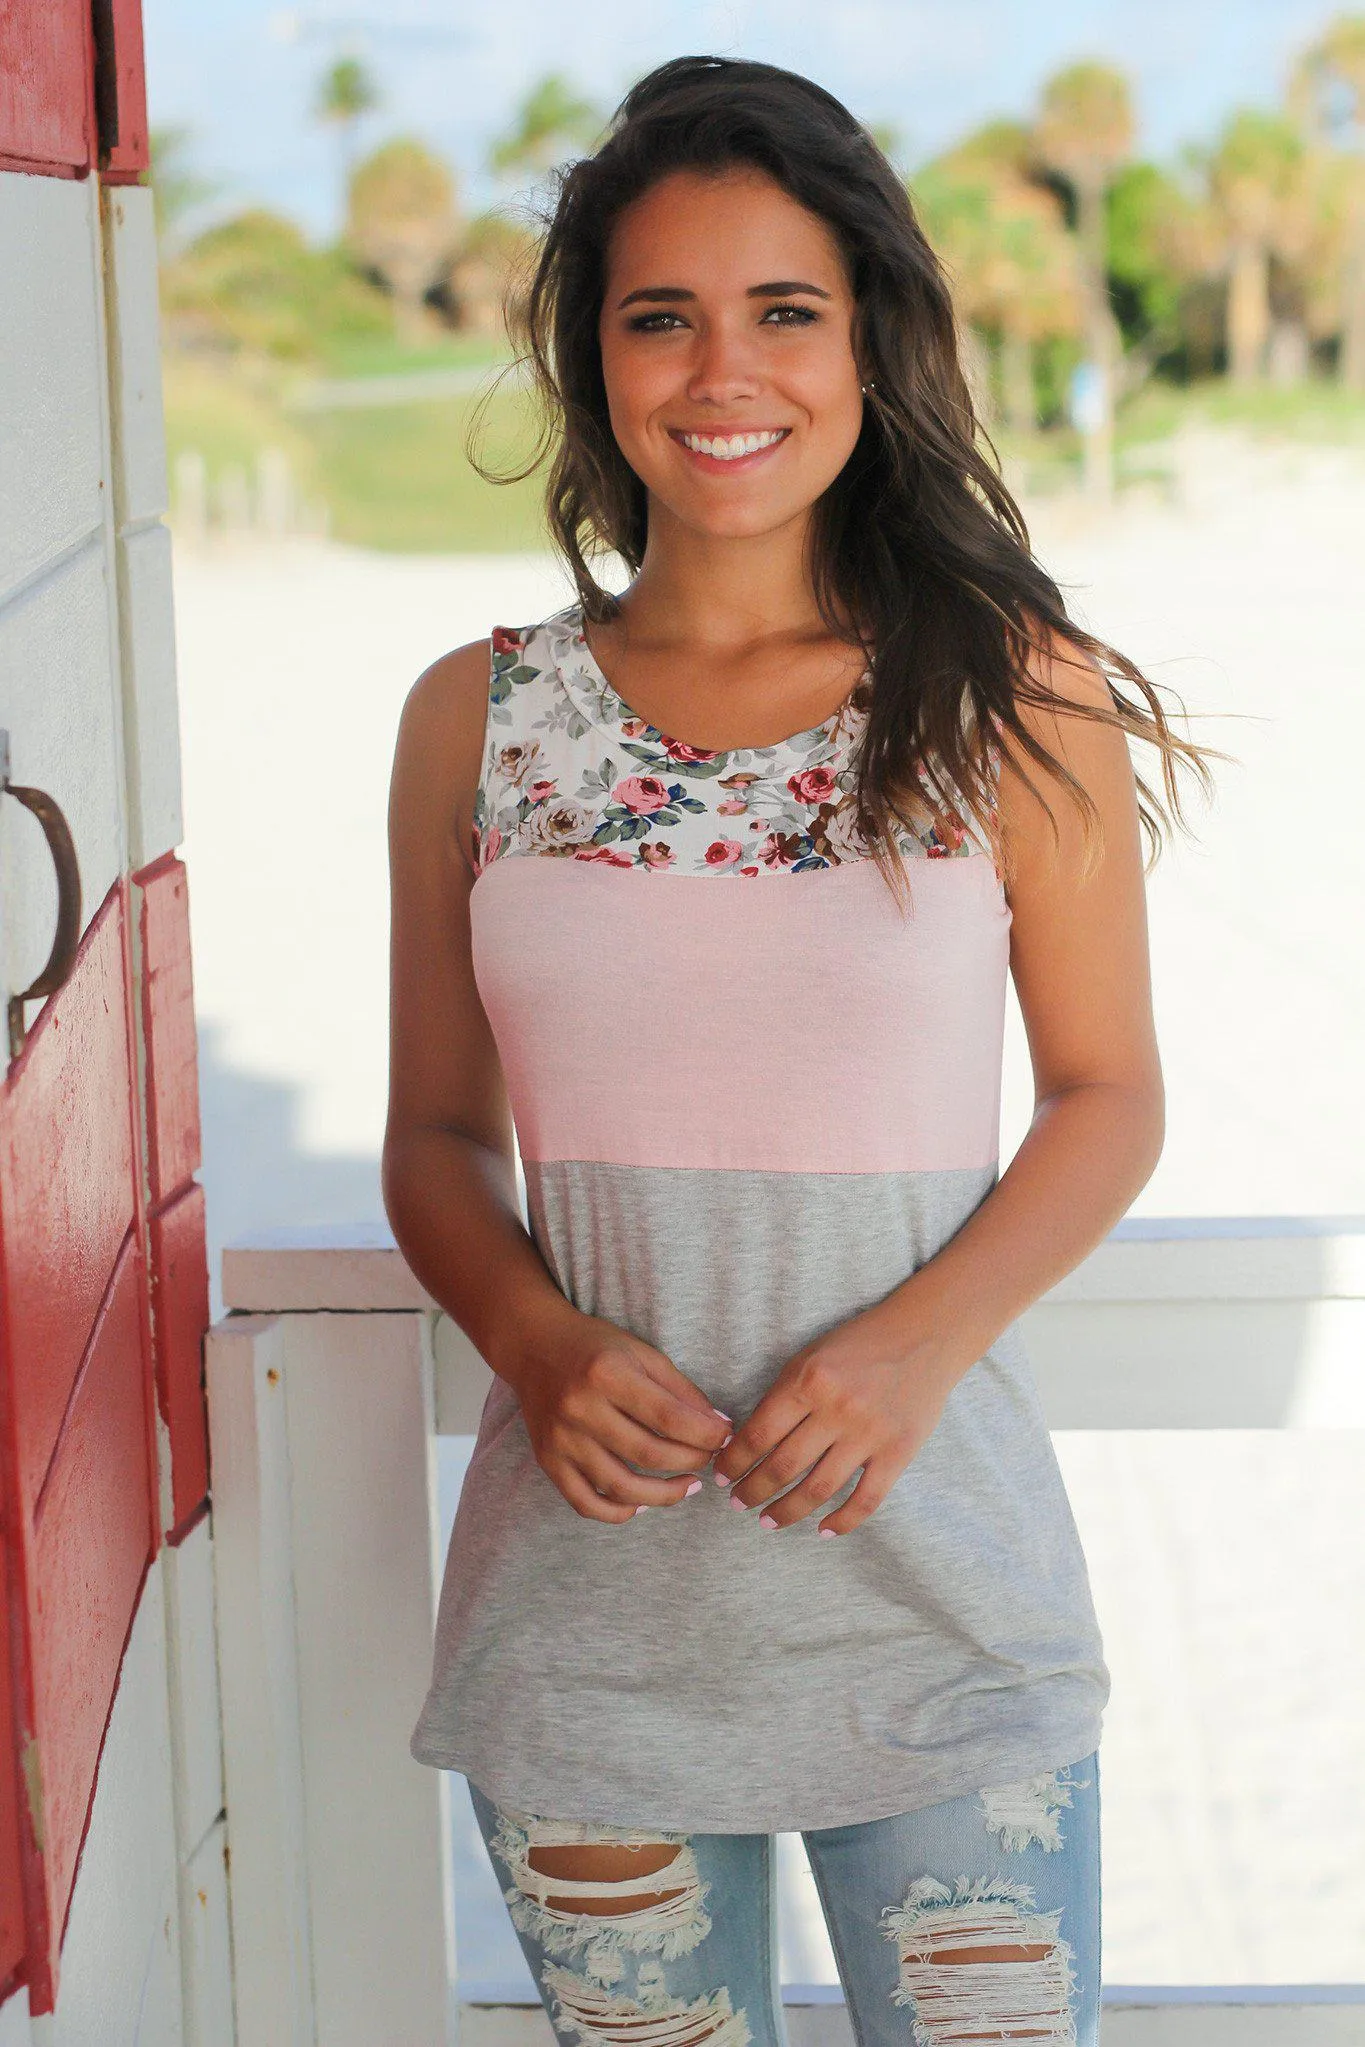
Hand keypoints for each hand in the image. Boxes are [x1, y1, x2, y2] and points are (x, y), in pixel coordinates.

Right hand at [509, 1307, 732, 1524]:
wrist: (533, 1346)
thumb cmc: (595, 1346)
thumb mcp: (642, 1354)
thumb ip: (681, 1390)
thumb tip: (720, 1427)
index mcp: (608, 1374)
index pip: (669, 1418)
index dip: (706, 1434)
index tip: (726, 1437)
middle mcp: (581, 1409)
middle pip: (649, 1455)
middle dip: (691, 1462)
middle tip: (710, 1460)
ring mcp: (561, 1439)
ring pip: (620, 1487)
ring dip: (663, 1496)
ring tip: (688, 1486)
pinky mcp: (548, 1461)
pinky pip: (585, 1503)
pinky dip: (617, 1512)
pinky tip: (641, 1504)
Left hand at [712, 1304, 957, 1535]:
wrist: (925, 1335)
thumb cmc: (860, 1344)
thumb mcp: (812, 1356)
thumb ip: (783, 1396)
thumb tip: (748, 1442)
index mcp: (808, 1380)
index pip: (759, 1434)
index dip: (734, 1461)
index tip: (722, 1476)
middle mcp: (837, 1408)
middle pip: (783, 1466)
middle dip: (753, 1490)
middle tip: (739, 1503)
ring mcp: (869, 1433)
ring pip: (818, 1489)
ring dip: (787, 1511)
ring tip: (768, 1520)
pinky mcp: (898, 1452)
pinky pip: (866, 1500)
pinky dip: (843, 1521)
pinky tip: (823, 1530)